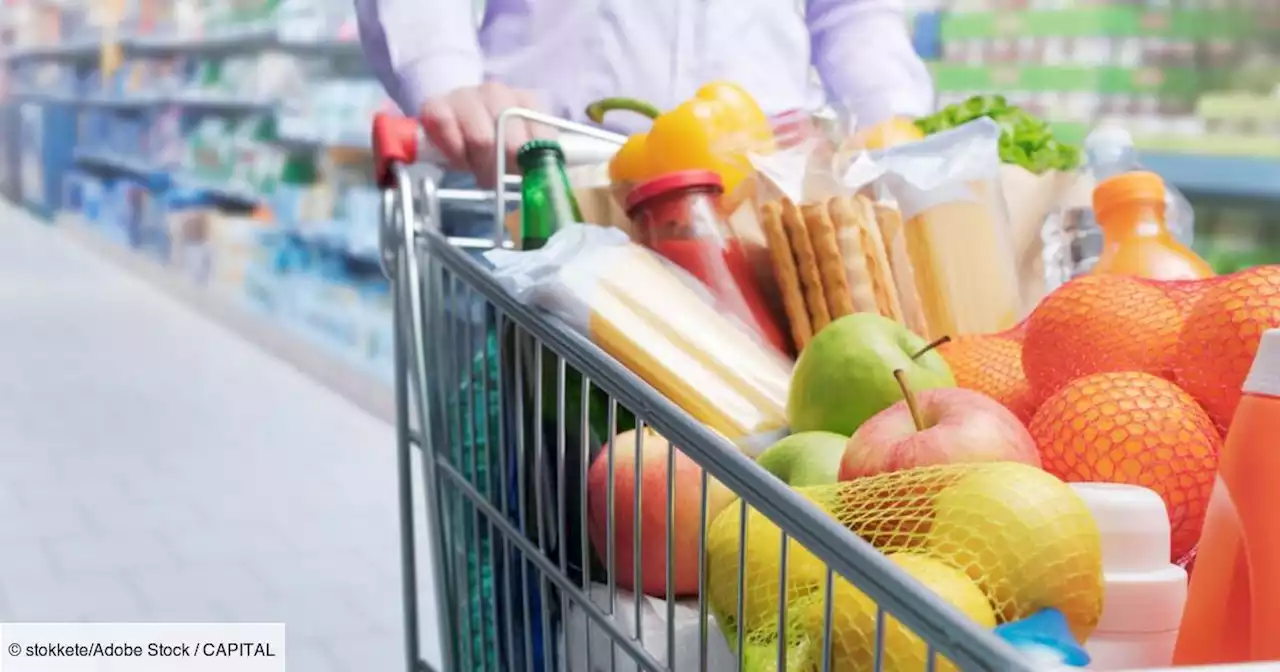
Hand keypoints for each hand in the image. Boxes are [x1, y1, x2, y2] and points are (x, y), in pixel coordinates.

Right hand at [419, 83, 548, 188]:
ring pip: (481, 139)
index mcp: (526, 101)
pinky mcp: (436, 104)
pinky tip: (458, 159)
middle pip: (512, 142)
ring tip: (478, 170)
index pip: (542, 139)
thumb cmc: (493, 143)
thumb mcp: (523, 151)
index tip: (526, 179)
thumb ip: (544, 161)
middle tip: (498, 181)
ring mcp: (466, 95)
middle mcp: (498, 92)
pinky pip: (446, 128)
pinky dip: (454, 153)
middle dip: (505, 169)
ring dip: (480, 165)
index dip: (534, 166)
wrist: (453, 123)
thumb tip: (563, 184)